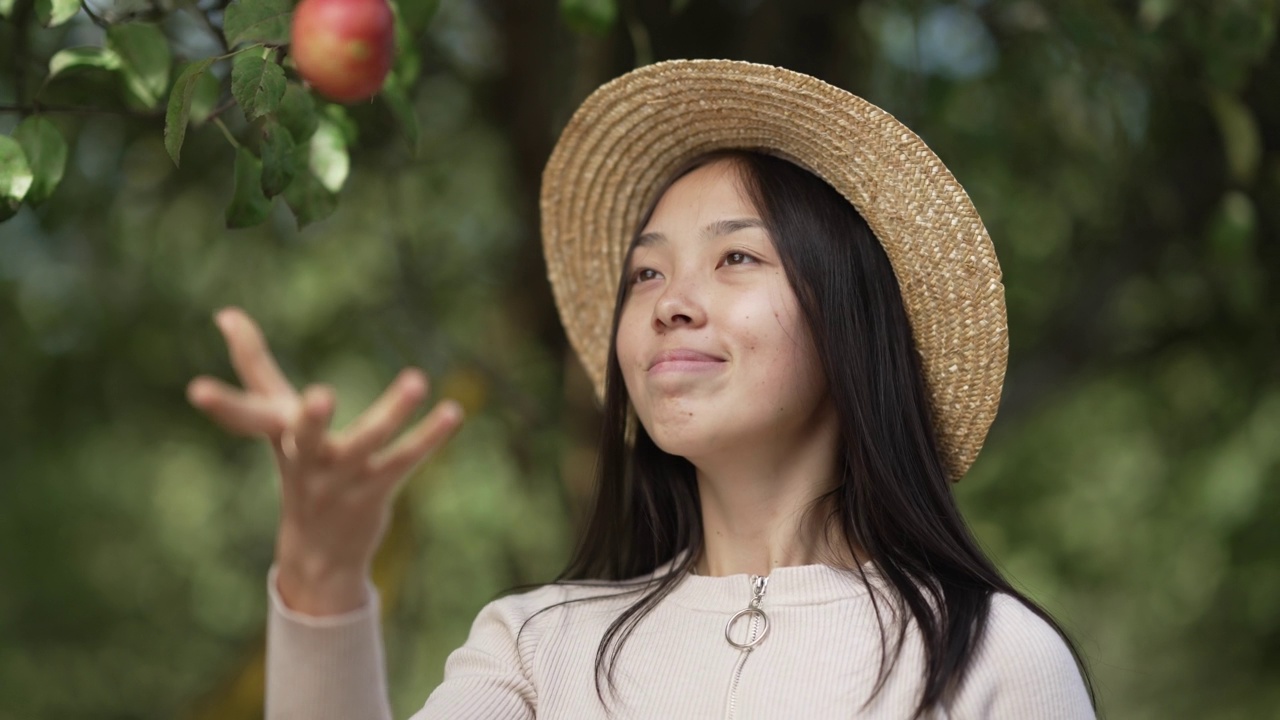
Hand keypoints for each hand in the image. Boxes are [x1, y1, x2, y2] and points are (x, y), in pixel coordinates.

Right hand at [186, 307, 463, 614]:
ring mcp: (341, 478)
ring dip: (392, 413)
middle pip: (303, 436)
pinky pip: (404, 460)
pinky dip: (429, 436)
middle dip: (310, 417)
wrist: (317, 554)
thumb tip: (226, 313)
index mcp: (278, 436)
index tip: (195, 390)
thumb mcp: (273, 419)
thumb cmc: (297, 467)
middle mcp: (305, 458)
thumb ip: (253, 366)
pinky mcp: (375, 490)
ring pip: (366, 444)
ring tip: (417, 381)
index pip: (245, 416)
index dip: (221, 404)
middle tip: (320, 395)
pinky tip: (453, 412)